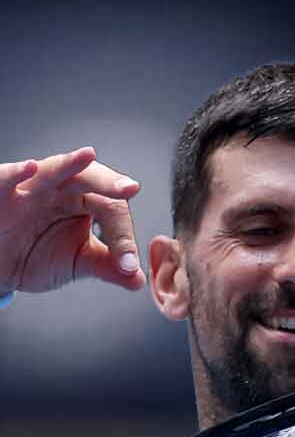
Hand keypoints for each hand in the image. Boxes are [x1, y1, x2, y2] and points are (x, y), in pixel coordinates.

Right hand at [0, 147, 144, 294]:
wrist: (0, 267)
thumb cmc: (40, 255)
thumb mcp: (78, 263)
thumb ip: (107, 267)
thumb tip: (138, 280)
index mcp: (87, 201)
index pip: (112, 210)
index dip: (123, 238)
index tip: (127, 265)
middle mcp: (63, 188)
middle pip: (90, 179)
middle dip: (109, 183)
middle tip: (129, 188)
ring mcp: (32, 187)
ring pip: (53, 170)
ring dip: (69, 163)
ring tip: (87, 155)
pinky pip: (5, 179)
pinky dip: (14, 173)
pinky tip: (29, 168)